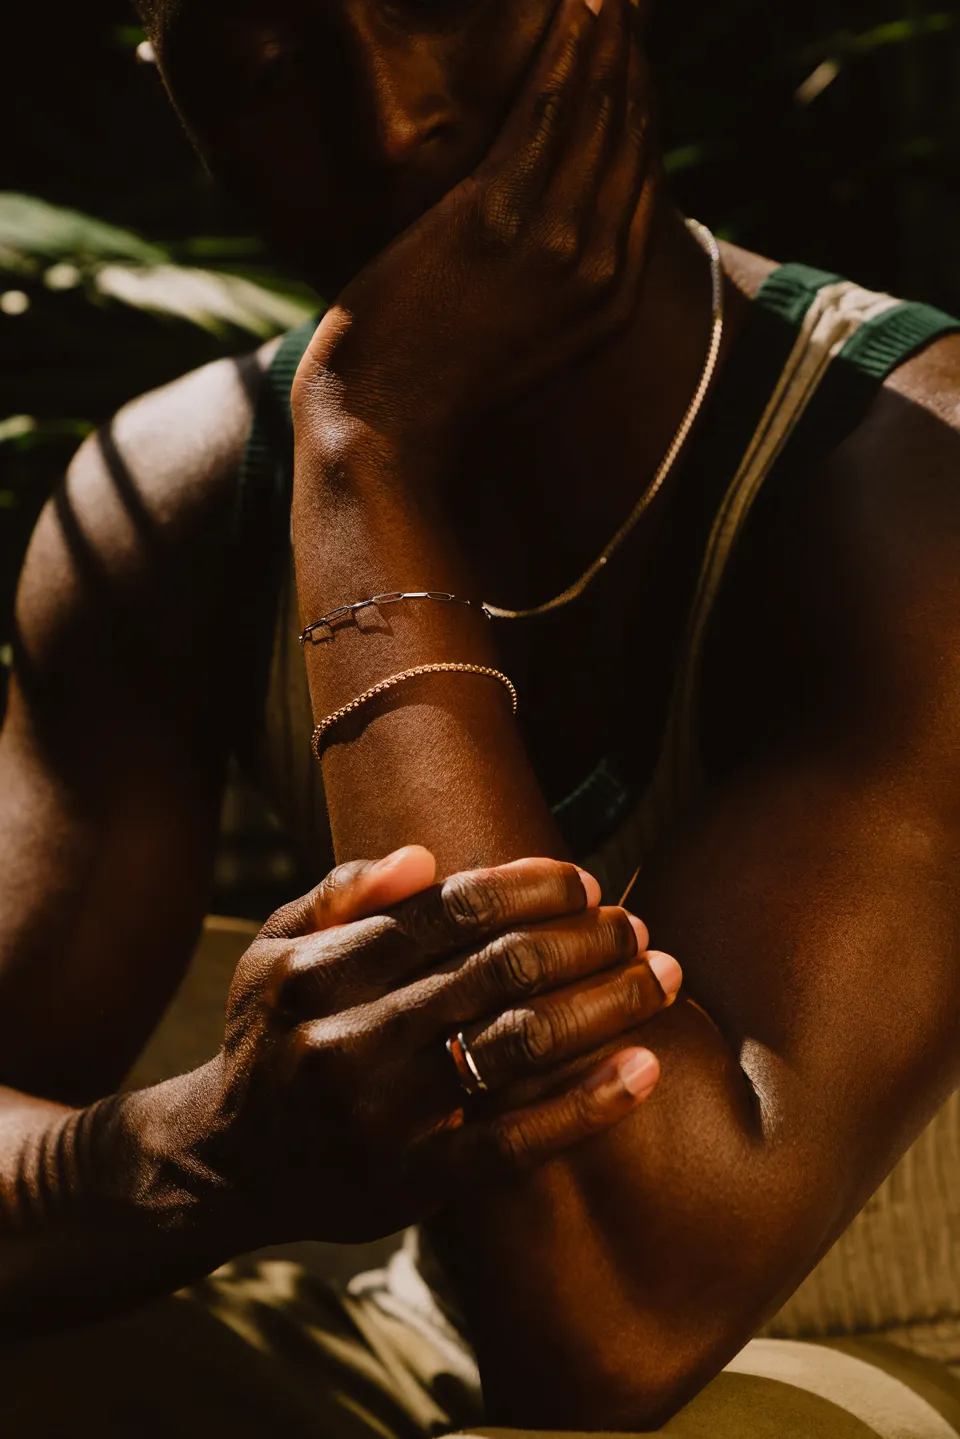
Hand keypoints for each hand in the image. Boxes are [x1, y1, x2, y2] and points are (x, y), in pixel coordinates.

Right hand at [203, 846, 679, 1246]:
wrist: (225, 1163)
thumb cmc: (271, 1034)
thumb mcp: (275, 950)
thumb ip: (341, 894)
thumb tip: (423, 856)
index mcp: (316, 972)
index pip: (449, 911)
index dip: (529, 888)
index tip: (583, 880)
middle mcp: (346, 1041)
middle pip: (498, 970)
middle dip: (585, 940)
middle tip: (637, 927)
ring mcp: (380, 1118)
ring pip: (519, 1046)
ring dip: (606, 1004)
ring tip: (662, 978)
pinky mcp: (411, 1184)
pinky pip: (516, 1142)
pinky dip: (589, 1104)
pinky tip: (645, 1068)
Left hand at [292, 0, 653, 474]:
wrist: (382, 431)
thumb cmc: (427, 390)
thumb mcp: (508, 344)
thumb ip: (543, 291)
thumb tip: (545, 247)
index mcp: (608, 301)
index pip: (639, 180)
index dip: (637, 105)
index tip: (628, 54)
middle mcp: (599, 269)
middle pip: (630, 136)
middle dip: (631, 56)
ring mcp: (556, 245)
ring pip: (600, 111)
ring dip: (608, 34)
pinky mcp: (499, 220)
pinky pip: (550, 110)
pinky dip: (570, 49)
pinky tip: (581, 1)